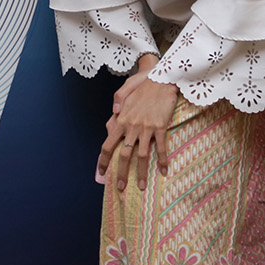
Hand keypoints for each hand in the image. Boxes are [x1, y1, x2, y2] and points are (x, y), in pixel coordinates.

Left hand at [98, 61, 178, 191]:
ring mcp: (146, 128)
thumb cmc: (142, 85)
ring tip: (142, 186)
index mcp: (121, 120)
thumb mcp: (123, 91)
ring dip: (141, 173)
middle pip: (124, 155)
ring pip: (142, 156)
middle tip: (120, 187)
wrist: (161, 78)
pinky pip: (161, 147)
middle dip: (121, 173)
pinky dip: (162, 161)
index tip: (101, 173)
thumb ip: (116, 105)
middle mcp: (132, 126)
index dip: (103, 160)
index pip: (108, 144)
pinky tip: (163, 171)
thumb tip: (112, 117)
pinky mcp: (160, 127)